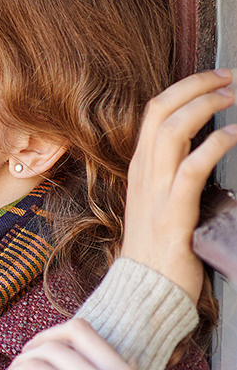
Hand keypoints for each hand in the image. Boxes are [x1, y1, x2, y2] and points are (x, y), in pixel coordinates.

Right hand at [122, 68, 236, 302]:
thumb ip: (175, 175)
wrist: (145, 292)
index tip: (216, 79)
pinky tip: (235, 134)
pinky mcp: (173, 214)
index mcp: (141, 169)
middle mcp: (144, 174)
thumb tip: (203, 150)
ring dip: (207, 105)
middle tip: (230, 78)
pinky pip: (192, 168)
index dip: (186, 88)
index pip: (156, 111)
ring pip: (173, 129)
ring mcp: (156, 192)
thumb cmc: (159, 252)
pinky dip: (216, 144)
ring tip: (233, 96)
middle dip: (198, 85)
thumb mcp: (160, 204)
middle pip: (162, 110)